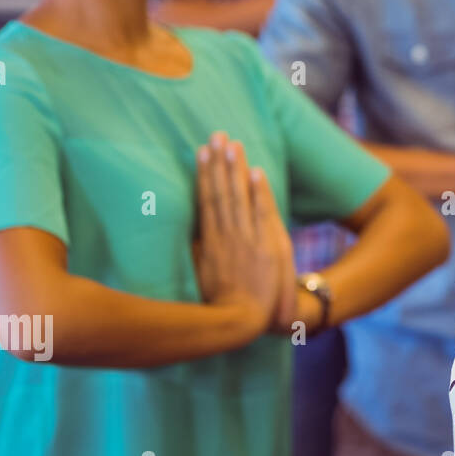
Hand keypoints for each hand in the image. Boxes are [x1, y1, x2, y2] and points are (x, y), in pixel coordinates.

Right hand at [193, 132, 295, 331]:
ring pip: (239, 197)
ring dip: (236, 170)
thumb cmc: (224, 300)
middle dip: (219, 163)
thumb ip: (196, 249)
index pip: (207, 200)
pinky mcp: (266, 247)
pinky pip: (261, 214)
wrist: (246, 321)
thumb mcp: (202, 273)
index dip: (205, 174)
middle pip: (221, 192)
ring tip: (234, 144)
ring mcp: (246, 240)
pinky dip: (259, 193)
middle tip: (218, 134)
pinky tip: (256, 172)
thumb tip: (188, 227)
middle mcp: (226, 236)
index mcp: (210, 241)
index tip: (202, 151)